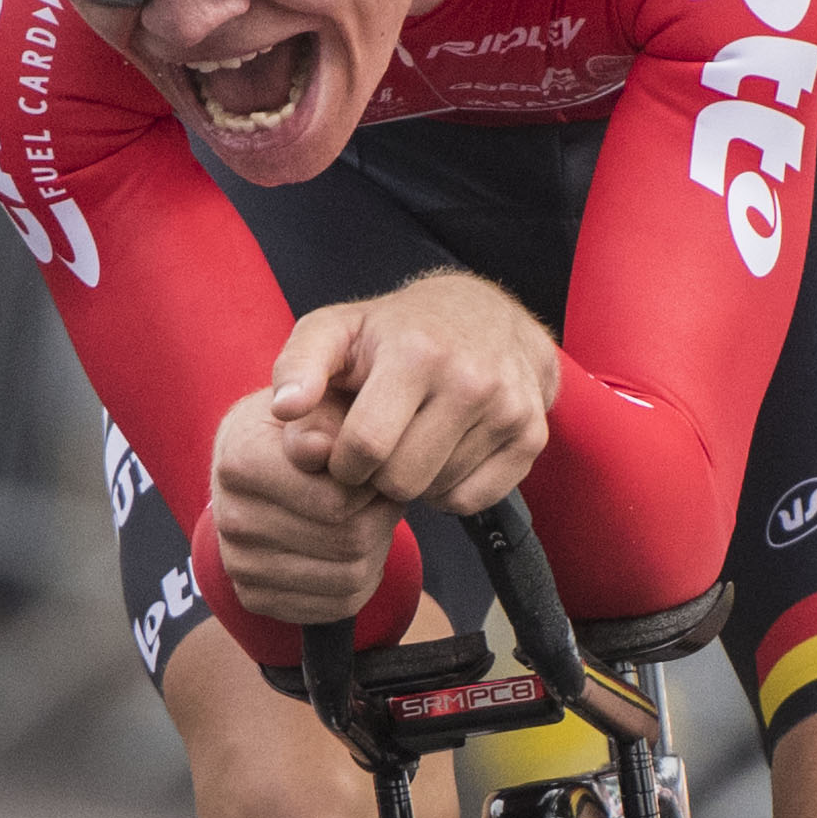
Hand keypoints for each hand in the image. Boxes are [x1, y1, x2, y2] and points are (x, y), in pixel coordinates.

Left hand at [197, 272, 559, 628]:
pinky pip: (473, 501)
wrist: (488, 316)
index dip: (342, 462)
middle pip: (402, 479)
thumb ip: (296, 366)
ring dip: (412, 481)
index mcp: (418, 353)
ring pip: (437, 492)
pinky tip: (440, 455)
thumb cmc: (396, 330)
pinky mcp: (532, 437)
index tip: (341, 447)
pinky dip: (448, 491)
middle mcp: (472, 380)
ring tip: (409, 443)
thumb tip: (285, 410)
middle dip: (376, 476)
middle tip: (375, 449)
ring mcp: (510, 410)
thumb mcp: (336, 330)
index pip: (366, 447)